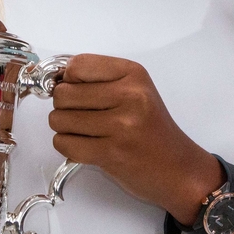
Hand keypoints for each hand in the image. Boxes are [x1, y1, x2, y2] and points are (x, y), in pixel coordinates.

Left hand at [48, 54, 223, 222]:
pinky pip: (64, 143)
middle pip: (64, 93)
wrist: (178, 168)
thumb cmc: (152, 129)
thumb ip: (100, 80)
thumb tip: (55, 80)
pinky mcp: (111, 153)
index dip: (69, 79)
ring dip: (64, 128)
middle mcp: (129, 96)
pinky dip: (68, 146)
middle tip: (81, 115)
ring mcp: (121, 125)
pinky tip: (85, 146)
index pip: (78, 65)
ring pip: (59, 119)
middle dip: (64, 106)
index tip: (77, 90)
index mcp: (134, 74)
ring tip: (85, 132)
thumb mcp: (136, 91)